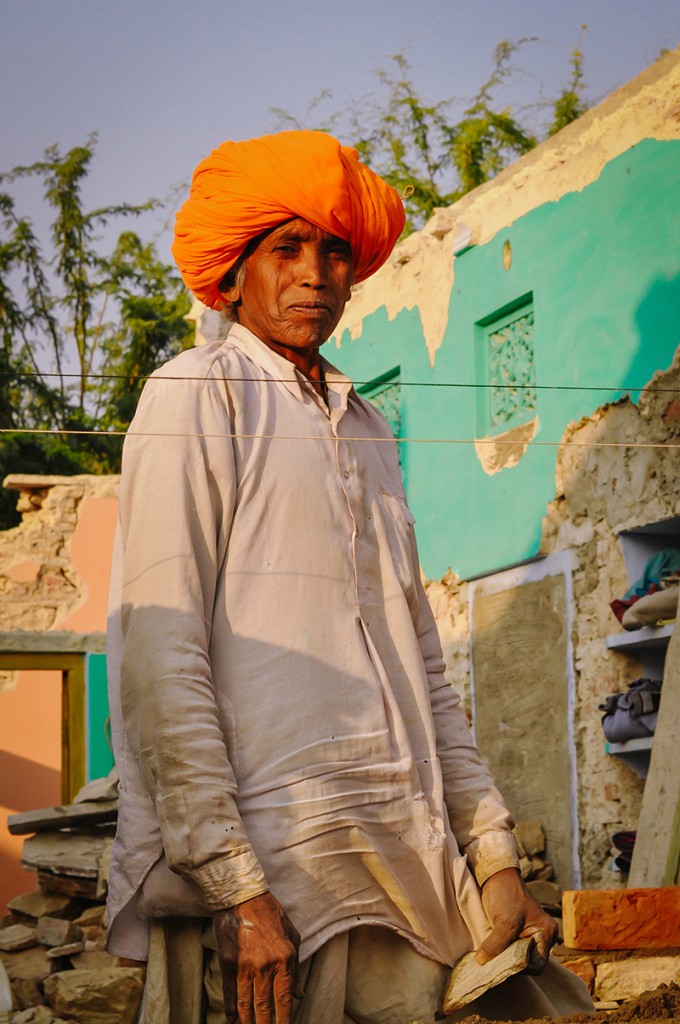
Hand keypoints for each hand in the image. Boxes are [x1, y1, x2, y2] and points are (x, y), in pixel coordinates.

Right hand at [214, 890, 301, 1023]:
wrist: (242, 895)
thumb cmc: (270, 914)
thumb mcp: (292, 937)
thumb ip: (295, 968)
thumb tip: (299, 996)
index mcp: (285, 958)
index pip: (285, 999)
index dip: (284, 1019)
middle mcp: (266, 965)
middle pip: (265, 1007)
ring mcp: (245, 965)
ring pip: (246, 1004)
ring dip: (247, 1022)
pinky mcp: (228, 962)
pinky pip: (230, 992)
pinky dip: (231, 1009)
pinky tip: (233, 1020)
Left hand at [475, 867, 557, 971]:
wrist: (495, 873)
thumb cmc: (506, 893)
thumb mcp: (504, 921)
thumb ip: (496, 944)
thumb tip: (482, 962)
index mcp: (546, 933)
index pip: (537, 965)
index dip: (520, 969)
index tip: (502, 967)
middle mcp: (541, 936)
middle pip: (527, 962)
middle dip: (510, 965)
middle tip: (492, 967)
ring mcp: (528, 933)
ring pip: (516, 956)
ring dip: (503, 959)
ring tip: (489, 960)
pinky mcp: (516, 930)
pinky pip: (510, 948)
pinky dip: (500, 951)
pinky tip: (488, 953)